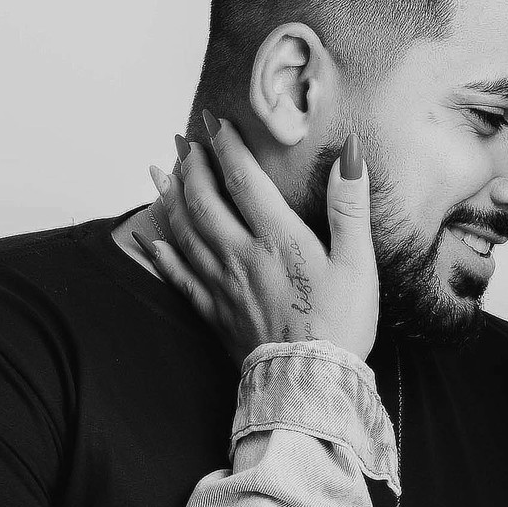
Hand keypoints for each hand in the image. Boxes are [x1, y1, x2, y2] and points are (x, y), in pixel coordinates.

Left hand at [139, 119, 378, 363]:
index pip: (243, 179)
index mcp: (277, 238)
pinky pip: (179, 276)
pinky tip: (150, 236)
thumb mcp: (358, 263)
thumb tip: (351, 154)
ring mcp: (222, 285)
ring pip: (185, 231)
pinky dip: (161, 252)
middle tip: (184, 143)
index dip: (226, 146)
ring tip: (160, 173)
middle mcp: (241, 255)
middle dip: (192, 167)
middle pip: (204, 200)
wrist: (311, 384)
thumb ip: (350, 206)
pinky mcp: (214, 313)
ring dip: (171, 198)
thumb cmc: (341, 326)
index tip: (214, 121)